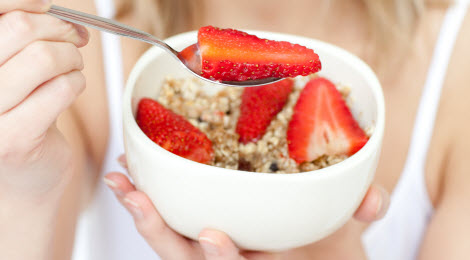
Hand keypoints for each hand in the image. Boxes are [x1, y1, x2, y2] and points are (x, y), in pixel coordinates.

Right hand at [0, 0, 88, 199]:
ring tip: (73, 67)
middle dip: (59, 29)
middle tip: (76, 38)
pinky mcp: (13, 140)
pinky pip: (61, 89)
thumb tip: (50, 7)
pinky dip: (77, 83)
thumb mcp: (9, 70)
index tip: (47, 6)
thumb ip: (18, 39)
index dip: (23, 2)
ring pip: (44, 57)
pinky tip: (72, 88)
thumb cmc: (16, 114)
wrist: (22, 177)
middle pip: (19, 28)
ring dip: (72, 58)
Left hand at [105, 155, 388, 259]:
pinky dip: (153, 190)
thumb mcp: (346, 236)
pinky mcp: (203, 216)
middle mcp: (229, 256)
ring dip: (143, 206)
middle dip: (158, 230)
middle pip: (184, 256)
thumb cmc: (326, 248)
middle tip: (134, 195)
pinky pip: (172, 211)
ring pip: (170, 235)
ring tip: (122, 175)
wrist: (316, 249)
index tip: (215, 237)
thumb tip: (372, 199)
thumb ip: (359, 213)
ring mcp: (213, 240)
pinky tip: (137, 161)